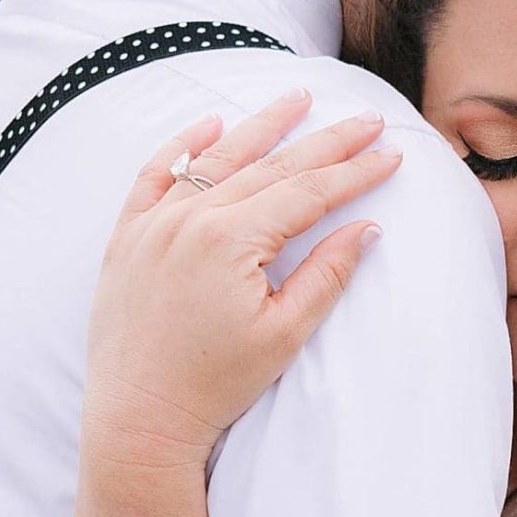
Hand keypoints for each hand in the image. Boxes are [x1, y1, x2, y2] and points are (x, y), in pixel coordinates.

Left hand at [82, 90, 401, 467]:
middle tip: (366, 117)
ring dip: (261, 125)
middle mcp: (190, 220)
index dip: (354, 171)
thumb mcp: (283, 334)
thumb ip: (326, 275)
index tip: (390, 153)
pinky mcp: (127, 238)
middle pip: (271, 165)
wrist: (138, 418)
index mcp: (231, 241)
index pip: (307, 191)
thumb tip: (366, 228)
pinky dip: (183, 145)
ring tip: (298, 98)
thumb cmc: (214, 385)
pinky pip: (154, 175)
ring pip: (216, 159)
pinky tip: (210, 123)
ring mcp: (153, 225)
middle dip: (325, 141)